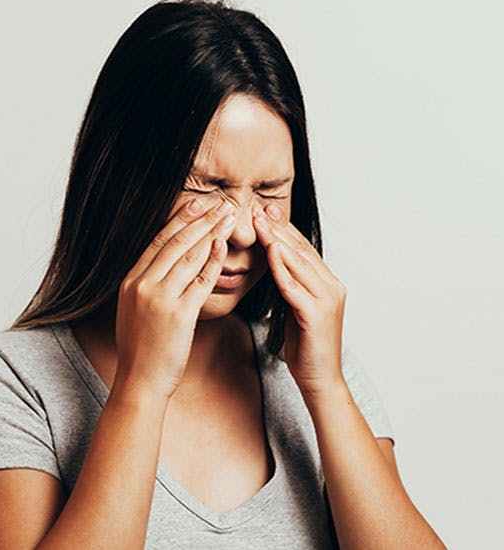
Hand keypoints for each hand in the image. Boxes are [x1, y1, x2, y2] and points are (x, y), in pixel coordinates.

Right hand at [114, 198, 235, 399]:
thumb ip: (144, 287)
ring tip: (227, 216)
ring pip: (188, 256)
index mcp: (130, 282)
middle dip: (199, 219)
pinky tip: (223, 245)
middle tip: (218, 202)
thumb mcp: (133, 311)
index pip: (157, 243)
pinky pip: (200, 280)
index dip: (178, 221)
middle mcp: (142, 285)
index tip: (195, 205)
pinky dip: (213, 260)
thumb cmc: (141, 350)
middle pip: (174, 243)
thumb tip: (159, 268)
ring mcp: (159, 298)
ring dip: (210, 232)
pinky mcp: (179, 314)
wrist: (140, 381)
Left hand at [252, 201, 346, 397]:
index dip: (283, 229)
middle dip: (278, 227)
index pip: (302, 249)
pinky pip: (294, 287)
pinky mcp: (317, 315)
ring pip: (298, 263)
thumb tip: (276, 267)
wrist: (321, 381)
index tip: (263, 211)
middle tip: (258, 207)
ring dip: (276, 240)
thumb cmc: (306, 347)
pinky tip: (270, 251)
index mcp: (327, 284)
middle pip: (300, 250)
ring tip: (258, 221)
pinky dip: (281, 268)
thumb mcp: (296, 309)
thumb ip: (291, 287)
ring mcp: (327, 300)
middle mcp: (332, 286)